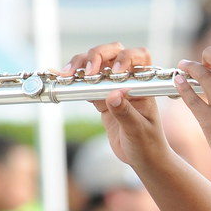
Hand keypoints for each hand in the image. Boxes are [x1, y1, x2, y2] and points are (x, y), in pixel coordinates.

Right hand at [61, 43, 171, 167]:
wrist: (143, 158)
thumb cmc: (148, 144)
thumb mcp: (138, 131)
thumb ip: (126, 113)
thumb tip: (113, 95)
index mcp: (144, 85)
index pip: (140, 57)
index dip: (126, 58)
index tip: (115, 74)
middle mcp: (129, 82)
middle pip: (114, 52)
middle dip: (98, 55)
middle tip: (88, 71)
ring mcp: (113, 88)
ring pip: (97, 64)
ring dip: (81, 64)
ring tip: (68, 75)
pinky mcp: (101, 98)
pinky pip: (86, 83)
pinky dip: (74, 80)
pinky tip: (63, 81)